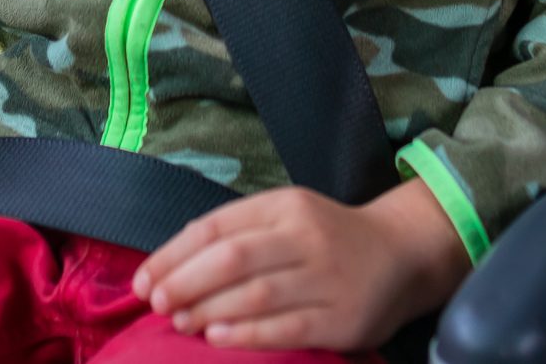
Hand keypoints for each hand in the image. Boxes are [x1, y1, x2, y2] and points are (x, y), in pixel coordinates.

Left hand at [133, 180, 470, 350]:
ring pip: (256, 294)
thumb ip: (239, 233)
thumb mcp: (287, 217)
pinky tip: (218, 339)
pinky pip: (288, 328)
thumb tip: (173, 264)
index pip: (216, 226)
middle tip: (156, 303)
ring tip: (179, 322)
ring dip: (209, 310)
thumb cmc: (328, 238)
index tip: (143, 280)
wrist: (402, 254)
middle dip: (184, 282)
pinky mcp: (343, 318)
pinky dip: (248, 334)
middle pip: (232, 258)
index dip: (173, 255)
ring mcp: (327, 277)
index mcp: (285, 206)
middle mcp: (306, 236)